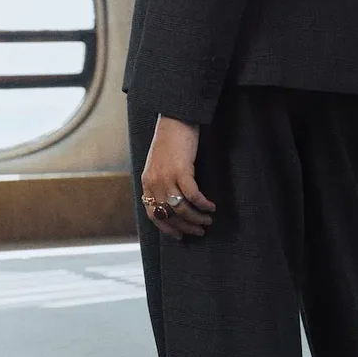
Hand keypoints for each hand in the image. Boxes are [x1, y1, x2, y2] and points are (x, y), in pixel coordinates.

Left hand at [140, 114, 216, 239]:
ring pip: (181, 209)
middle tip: (199, 231)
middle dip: (185, 227)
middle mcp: (154, 183)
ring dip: (196, 218)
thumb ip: (162, 182)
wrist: (175, 120)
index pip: (154, 214)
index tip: (180, 236)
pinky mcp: (181, 170)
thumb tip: (173, 202)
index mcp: (147, 183)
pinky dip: (203, 204)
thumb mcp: (159, 164)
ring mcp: (166, 177)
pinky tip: (211, 206)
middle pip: (169, 215)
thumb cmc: (170, 141)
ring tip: (208, 221)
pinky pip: (193, 195)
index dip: (167, 228)